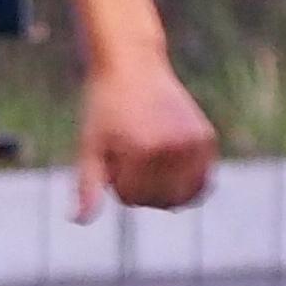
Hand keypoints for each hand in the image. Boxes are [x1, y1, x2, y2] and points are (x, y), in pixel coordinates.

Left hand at [72, 56, 217, 217]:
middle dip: (141, 187)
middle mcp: (174, 148)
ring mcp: (194, 143)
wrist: (133, 65)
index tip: (113, 154)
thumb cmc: (105, 107)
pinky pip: (202, 183)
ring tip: (150, 158)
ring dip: (165, 188)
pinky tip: (172, 166)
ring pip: (183, 197)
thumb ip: (87, 186)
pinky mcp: (207, 138)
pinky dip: (188, 183)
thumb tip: (78, 221)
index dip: (117, 181)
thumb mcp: (90, 145)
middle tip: (132, 153)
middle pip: (158, 201)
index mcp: (143, 151)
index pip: (131, 198)